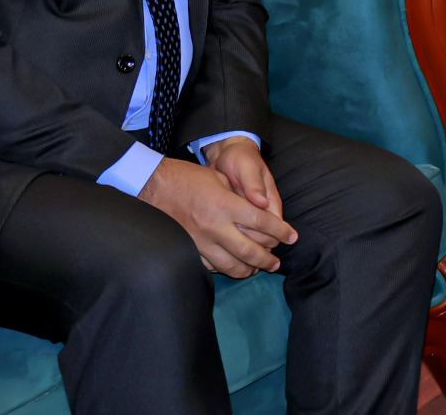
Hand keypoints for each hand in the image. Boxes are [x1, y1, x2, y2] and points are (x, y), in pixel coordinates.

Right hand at [138, 157, 296, 278]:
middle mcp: (216, 226)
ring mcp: (201, 241)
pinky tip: (234, 267)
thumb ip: (239, 195)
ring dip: (250, 269)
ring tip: (259, 268)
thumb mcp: (218, 177)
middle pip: (251, 250)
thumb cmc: (187, 177)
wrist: (153, 186)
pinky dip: (227, 269)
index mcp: (226, 205)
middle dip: (268, 259)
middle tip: (277, 262)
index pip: (262, 222)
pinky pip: (212, 267)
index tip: (292, 237)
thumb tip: (257, 207)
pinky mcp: (190, 250)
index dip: (280, 231)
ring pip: (232, 265)